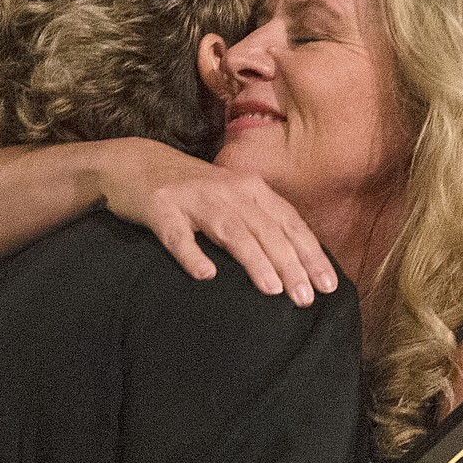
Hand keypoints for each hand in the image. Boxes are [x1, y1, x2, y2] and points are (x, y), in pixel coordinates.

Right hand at [90, 137, 336, 305]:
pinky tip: (205, 275)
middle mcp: (227, 190)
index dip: (311, 254)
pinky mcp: (161, 209)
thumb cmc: (192, 191)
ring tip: (273, 290)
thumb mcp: (233, 199)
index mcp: (250, 189)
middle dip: (290, 264)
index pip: (289, 223)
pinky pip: (178, 236)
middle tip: (306, 298)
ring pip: (231, 231)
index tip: (328, 285)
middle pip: (266, 230)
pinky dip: (192, 255)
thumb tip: (298, 264)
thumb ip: (262, 223)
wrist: (134, 164)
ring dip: (255, 260)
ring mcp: (194, 198)